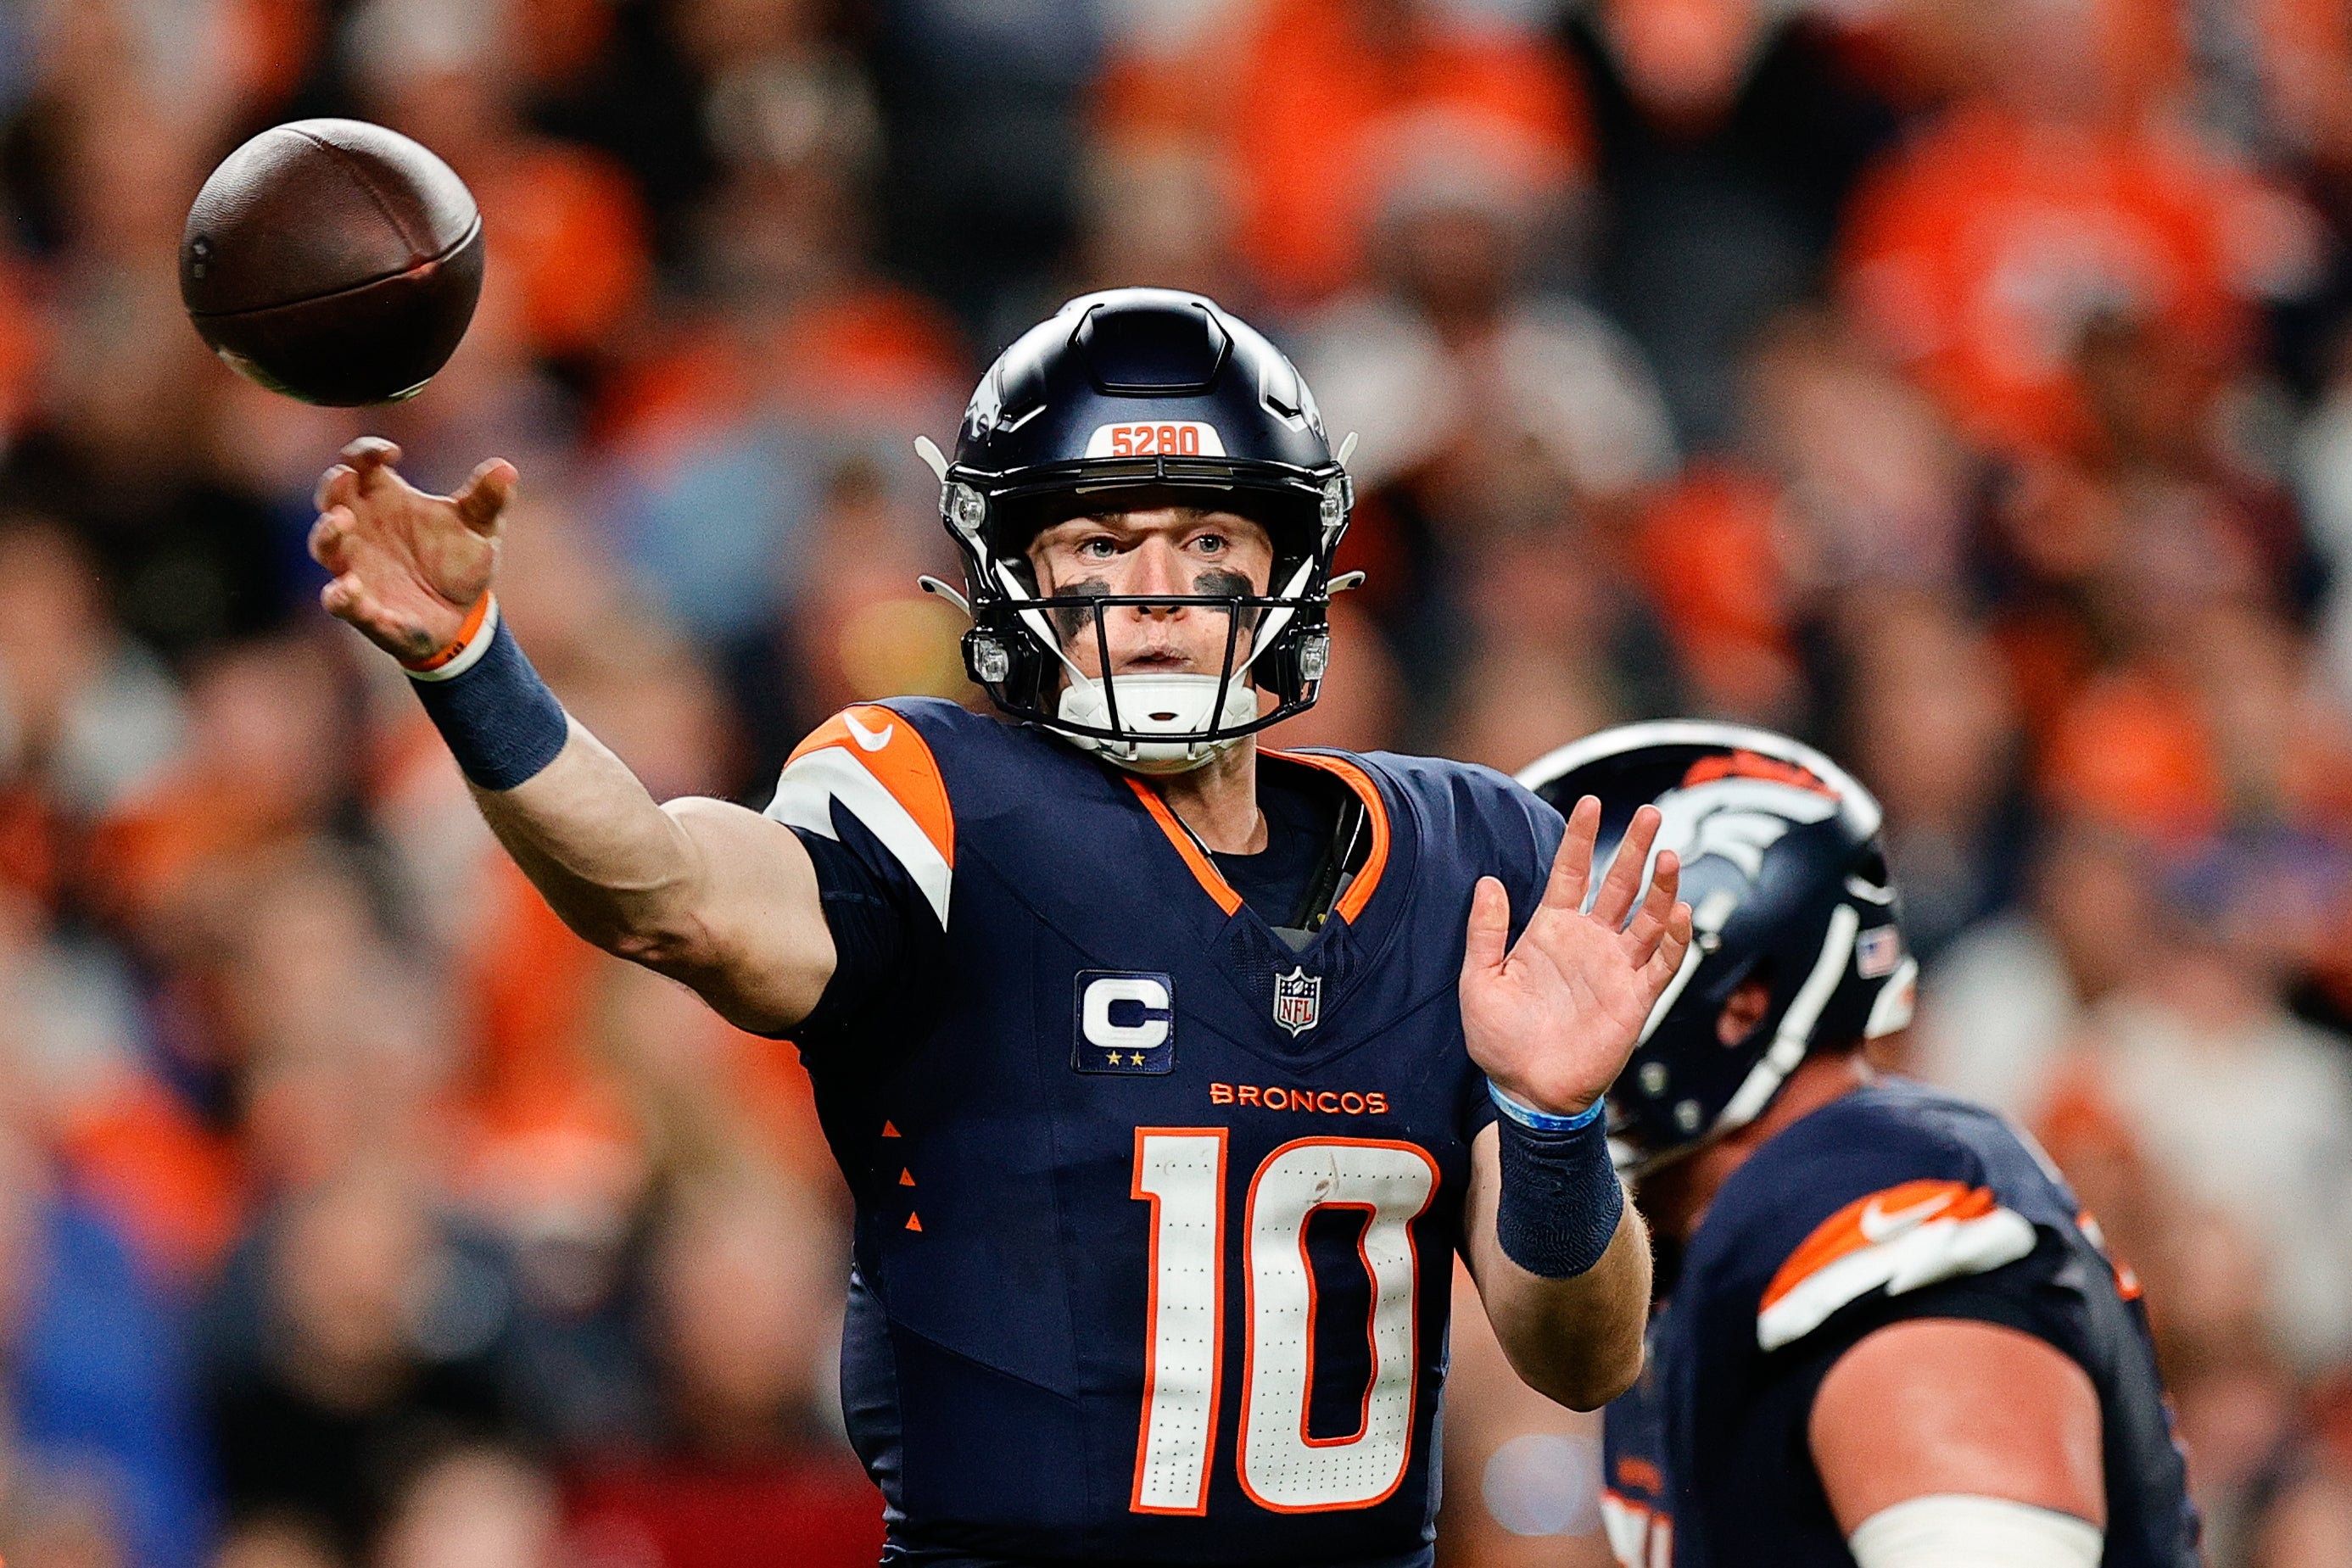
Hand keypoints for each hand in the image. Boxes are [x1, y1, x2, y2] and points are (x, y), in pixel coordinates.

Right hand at [308, 437, 515, 662]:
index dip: (367, 451)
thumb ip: (488, 499)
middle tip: (346, 477)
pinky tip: (350, 588)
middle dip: (333, 485)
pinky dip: (341, 595)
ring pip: (324, 545)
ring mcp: (356, 566)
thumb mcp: (480, 528)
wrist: (463, 617)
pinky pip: (338, 600)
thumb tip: (506, 469)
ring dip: (327, 533)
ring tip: (341, 521)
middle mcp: (362, 528)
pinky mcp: (361, 606)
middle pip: (331, 496)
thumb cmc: (458, 561)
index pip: (362, 463)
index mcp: (386, 498)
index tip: (391, 454)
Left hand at [1460, 796, 1692, 1117]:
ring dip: (1661, 887)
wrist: (1528, 1091)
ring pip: (1648, 917)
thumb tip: (1488, 881)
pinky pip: (1662, 963)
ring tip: (1668, 855)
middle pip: (1619, 884)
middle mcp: (1589, 942)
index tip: (1588, 803)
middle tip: (1649, 813)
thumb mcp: (1479, 980)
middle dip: (1634, 848)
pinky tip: (1678, 911)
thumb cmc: (1500, 1039)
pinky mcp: (1636, 999)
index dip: (1580, 838)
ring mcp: (1616, 968)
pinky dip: (1674, 938)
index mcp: (1551, 930)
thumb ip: (1485, 932)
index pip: (1571, 873)